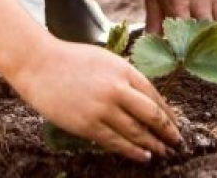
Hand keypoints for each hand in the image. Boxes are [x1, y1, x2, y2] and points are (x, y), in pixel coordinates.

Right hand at [8, 39, 182, 161]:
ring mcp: (102, 108)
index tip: (175, 124)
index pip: (154, 96)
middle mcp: (117, 89)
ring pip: (136, 132)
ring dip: (153, 144)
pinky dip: (133, 151)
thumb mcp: (105, 61)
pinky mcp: (87, 124)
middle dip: (168, 132)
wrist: (38, 64)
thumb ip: (125, 78)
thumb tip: (146, 101)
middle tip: (178, 143)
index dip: (168, 114)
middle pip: (151, 115)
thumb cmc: (71, 60)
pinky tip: (144, 156)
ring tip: (164, 152)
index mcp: (123, 69)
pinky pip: (116, 142)